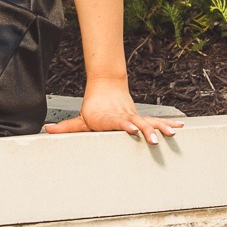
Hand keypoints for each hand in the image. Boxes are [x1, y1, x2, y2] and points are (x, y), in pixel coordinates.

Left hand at [44, 79, 182, 144]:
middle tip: (153, 139)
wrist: (107, 87)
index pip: (116, 122)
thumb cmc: (93, 108)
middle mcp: (124, 117)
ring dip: (159, 128)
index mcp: (109, 119)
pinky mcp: (140, 118)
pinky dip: (167, 125)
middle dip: (145, 131)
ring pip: (148, 122)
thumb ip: (66, 128)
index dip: (123, 125)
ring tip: (171, 134)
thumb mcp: (80, 119)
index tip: (130, 128)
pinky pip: (155, 122)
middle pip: (135, 123)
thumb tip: (47, 131)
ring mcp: (134, 117)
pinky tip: (178, 128)